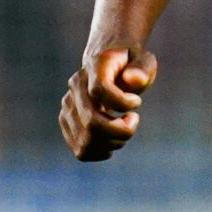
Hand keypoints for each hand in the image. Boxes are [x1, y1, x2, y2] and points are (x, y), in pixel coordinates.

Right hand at [59, 44, 157, 160]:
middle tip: (133, 120)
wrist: (109, 65)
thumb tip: (134, 80)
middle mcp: (76, 86)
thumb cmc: (131, 64)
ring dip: (112, 143)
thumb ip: (142, 68)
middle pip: (91, 122)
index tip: (137, 102)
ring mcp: (68, 106)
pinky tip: (113, 139)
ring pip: (85, 142)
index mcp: (95, 66)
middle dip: (121, 131)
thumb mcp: (144, 60)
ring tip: (124, 129)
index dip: (123, 102)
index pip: (99, 90)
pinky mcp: (66, 123)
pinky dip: (102, 152)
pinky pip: (82, 151)